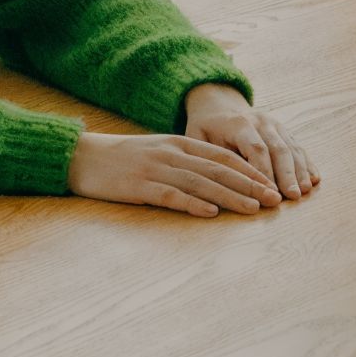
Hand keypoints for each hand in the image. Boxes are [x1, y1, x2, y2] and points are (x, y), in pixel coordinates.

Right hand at [67, 131, 277, 216]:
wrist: (81, 156)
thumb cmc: (121, 158)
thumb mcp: (157, 151)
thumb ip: (184, 160)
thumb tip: (215, 178)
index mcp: (178, 143)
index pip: (222, 156)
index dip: (249, 170)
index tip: (271, 184)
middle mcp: (172, 153)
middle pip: (218, 169)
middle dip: (250, 184)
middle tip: (274, 199)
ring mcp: (156, 169)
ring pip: (201, 183)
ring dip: (230, 196)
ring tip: (253, 208)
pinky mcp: (139, 186)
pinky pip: (171, 195)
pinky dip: (193, 204)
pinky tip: (211, 213)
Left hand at [181, 84, 318, 202]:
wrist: (218, 105)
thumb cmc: (205, 129)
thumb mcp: (198, 138)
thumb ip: (211, 157)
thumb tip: (224, 183)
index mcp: (239, 123)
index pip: (256, 148)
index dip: (265, 172)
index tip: (269, 193)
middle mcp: (261, 121)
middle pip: (278, 149)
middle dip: (287, 174)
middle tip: (293, 196)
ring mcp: (275, 125)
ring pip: (291, 147)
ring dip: (300, 171)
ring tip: (305, 191)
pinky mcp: (284, 131)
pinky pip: (298, 147)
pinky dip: (307, 164)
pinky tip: (314, 179)